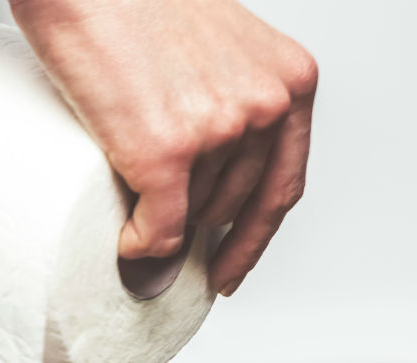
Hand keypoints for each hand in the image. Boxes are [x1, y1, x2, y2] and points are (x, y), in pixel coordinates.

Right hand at [10, 0, 316, 295]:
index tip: (233, 262)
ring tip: (129, 194)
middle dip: (194, 220)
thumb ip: (229, 100)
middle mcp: (265, 106)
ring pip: (191, 216)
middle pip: (232, 203)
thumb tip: (208, 175)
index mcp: (289, 80)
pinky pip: (159, 229)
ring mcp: (218, 131)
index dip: (255, 236)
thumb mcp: (216, 45)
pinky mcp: (166, 151)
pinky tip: (127, 243)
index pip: (283, 183)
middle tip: (162, 224)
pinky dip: (140, 246)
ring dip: (160, 221)